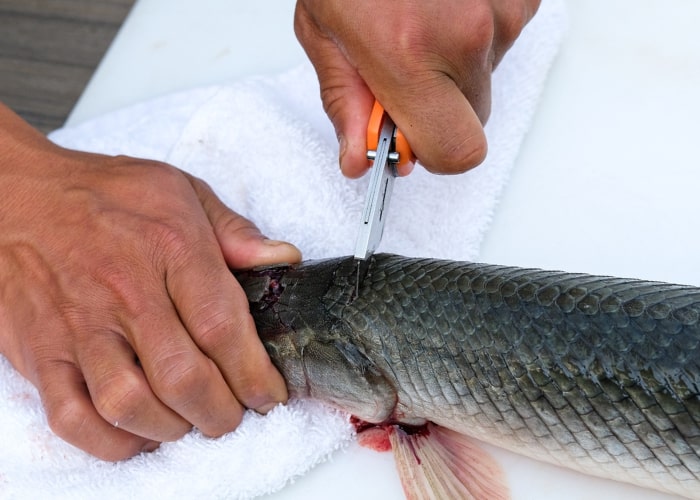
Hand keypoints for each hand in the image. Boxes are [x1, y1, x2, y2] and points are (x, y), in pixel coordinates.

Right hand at [0, 104, 300, 460]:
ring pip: (130, 405)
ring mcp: (78, 327)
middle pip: (183, 377)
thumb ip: (235, 231)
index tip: (270, 394)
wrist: (15, 197)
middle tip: (235, 415)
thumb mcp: (181, 191)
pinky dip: (112, 441)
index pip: (222, 326)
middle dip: (221, 412)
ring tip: (190, 421)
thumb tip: (284, 259)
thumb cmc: (103, 194)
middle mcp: (125, 292)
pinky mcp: (42, 353)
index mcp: (169, 248)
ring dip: (172, 428)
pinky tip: (138, 432)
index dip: (254, 373)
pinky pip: (72, 417)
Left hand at [295, 0, 539, 176]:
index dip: (432, 152)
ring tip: (420, 19)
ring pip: (486, 80)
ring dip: (454, 65)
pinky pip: (502, 40)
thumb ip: (345, 103)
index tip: (407, 135)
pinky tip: (444, 4)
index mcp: (410, 55)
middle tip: (404, 68)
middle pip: (474, 122)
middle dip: (438, 108)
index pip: (457, 153)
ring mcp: (503, 10)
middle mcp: (467, 36)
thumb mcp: (323, 32)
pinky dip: (474, 32)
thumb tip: (358, 160)